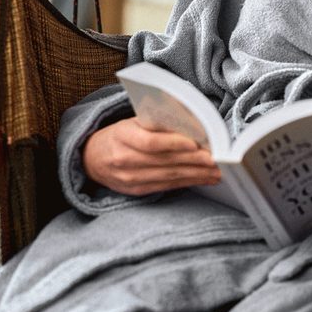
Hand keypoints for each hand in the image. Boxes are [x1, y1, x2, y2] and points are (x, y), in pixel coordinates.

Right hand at [84, 117, 221, 195]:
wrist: (92, 158)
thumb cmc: (119, 134)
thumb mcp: (131, 121)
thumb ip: (157, 122)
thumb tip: (191, 121)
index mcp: (123, 137)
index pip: (150, 142)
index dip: (173, 143)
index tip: (195, 143)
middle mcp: (125, 159)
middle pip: (165, 161)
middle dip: (195, 160)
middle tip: (219, 158)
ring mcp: (131, 178)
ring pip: (170, 175)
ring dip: (198, 174)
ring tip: (219, 170)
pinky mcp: (138, 190)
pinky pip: (168, 186)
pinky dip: (190, 182)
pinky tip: (207, 179)